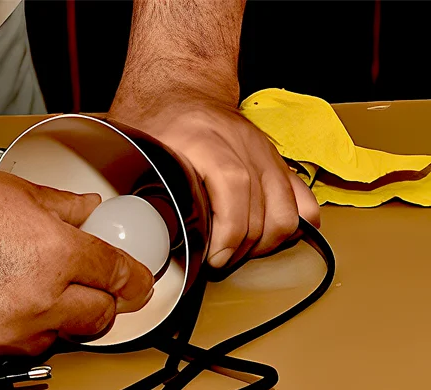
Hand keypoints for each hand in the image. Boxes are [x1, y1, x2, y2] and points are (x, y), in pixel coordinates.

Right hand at [0, 147, 153, 367]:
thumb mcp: (5, 188)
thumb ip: (59, 207)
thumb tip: (86, 213)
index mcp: (51, 253)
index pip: (119, 276)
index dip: (136, 279)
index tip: (138, 283)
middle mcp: (33, 301)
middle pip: (99, 318)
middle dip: (100, 301)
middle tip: (88, 284)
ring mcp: (0, 336)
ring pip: (56, 338)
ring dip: (54, 317)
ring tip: (24, 284)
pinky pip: (12, 351)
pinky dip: (13, 331)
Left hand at [108, 105, 319, 268]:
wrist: (183, 84)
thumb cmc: (155, 114)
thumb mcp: (135, 141)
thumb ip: (131, 178)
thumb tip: (129, 222)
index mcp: (202, 136)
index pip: (233, 184)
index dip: (229, 230)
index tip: (214, 257)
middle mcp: (241, 142)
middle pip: (262, 207)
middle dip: (242, 248)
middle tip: (218, 260)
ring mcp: (264, 150)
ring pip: (288, 211)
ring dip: (267, 243)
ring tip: (240, 250)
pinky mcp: (277, 159)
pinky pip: (304, 199)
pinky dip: (295, 225)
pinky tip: (269, 237)